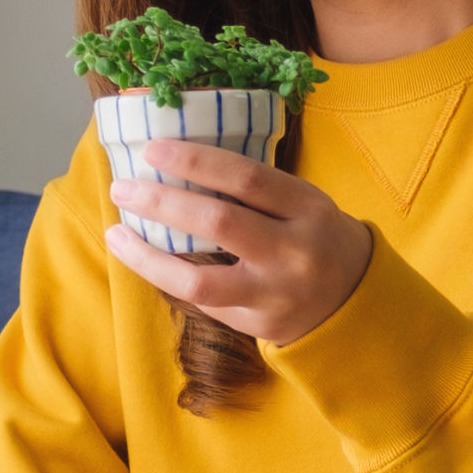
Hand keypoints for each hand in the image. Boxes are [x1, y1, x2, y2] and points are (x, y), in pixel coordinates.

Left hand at [104, 138, 373, 345]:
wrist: (355, 300)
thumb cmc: (316, 235)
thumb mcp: (303, 201)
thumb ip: (254, 187)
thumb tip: (176, 160)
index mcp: (307, 207)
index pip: (246, 177)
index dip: (195, 159)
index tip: (152, 148)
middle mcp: (293, 251)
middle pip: (219, 223)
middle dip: (162, 202)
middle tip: (122, 186)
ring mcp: (275, 294)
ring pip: (201, 280)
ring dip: (149, 255)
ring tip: (117, 233)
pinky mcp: (259, 324)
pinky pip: (202, 301)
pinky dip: (167, 276)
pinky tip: (142, 258)